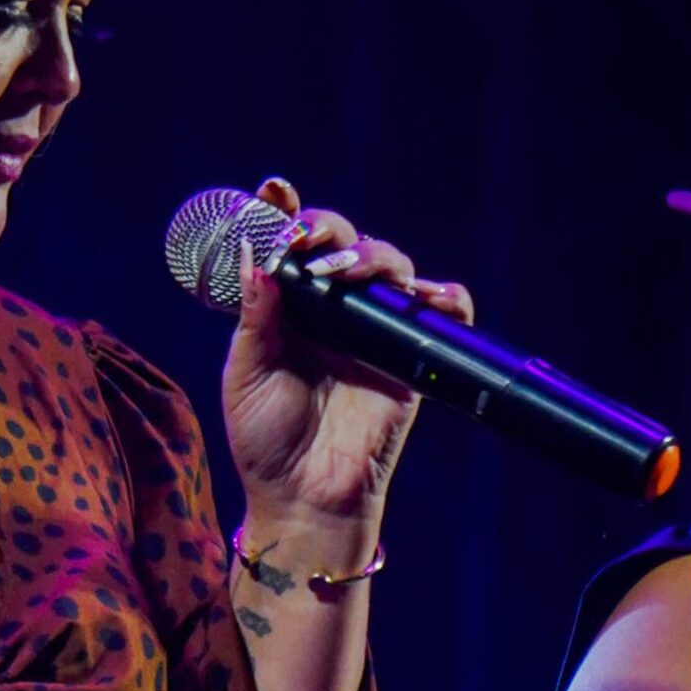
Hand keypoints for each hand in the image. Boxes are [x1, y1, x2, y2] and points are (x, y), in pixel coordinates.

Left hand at [222, 175, 474, 532]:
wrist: (305, 497)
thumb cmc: (266, 441)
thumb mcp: (246, 374)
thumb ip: (254, 316)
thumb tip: (254, 253)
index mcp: (289, 309)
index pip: (292, 248)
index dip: (286, 215)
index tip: (273, 193)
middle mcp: (333, 311)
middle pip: (344, 244)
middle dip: (328, 231)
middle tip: (309, 244)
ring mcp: (375, 331)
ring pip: (391, 267)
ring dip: (373, 258)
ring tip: (348, 276)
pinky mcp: (411, 357)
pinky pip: (443, 313)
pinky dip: (444, 297)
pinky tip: (425, 296)